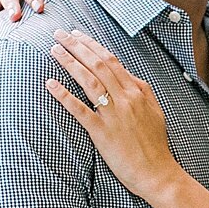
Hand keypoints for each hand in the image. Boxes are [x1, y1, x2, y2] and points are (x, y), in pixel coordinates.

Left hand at [45, 29, 181, 201]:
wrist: (157, 173)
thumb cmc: (155, 145)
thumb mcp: (155, 111)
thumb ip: (142, 92)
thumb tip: (129, 76)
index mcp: (138, 91)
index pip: (111, 61)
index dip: (92, 46)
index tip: (77, 36)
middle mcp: (126, 98)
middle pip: (98, 65)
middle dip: (76, 46)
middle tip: (59, 34)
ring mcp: (114, 115)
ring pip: (89, 81)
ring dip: (70, 63)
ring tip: (54, 50)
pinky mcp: (102, 132)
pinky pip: (80, 109)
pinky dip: (64, 95)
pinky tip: (50, 84)